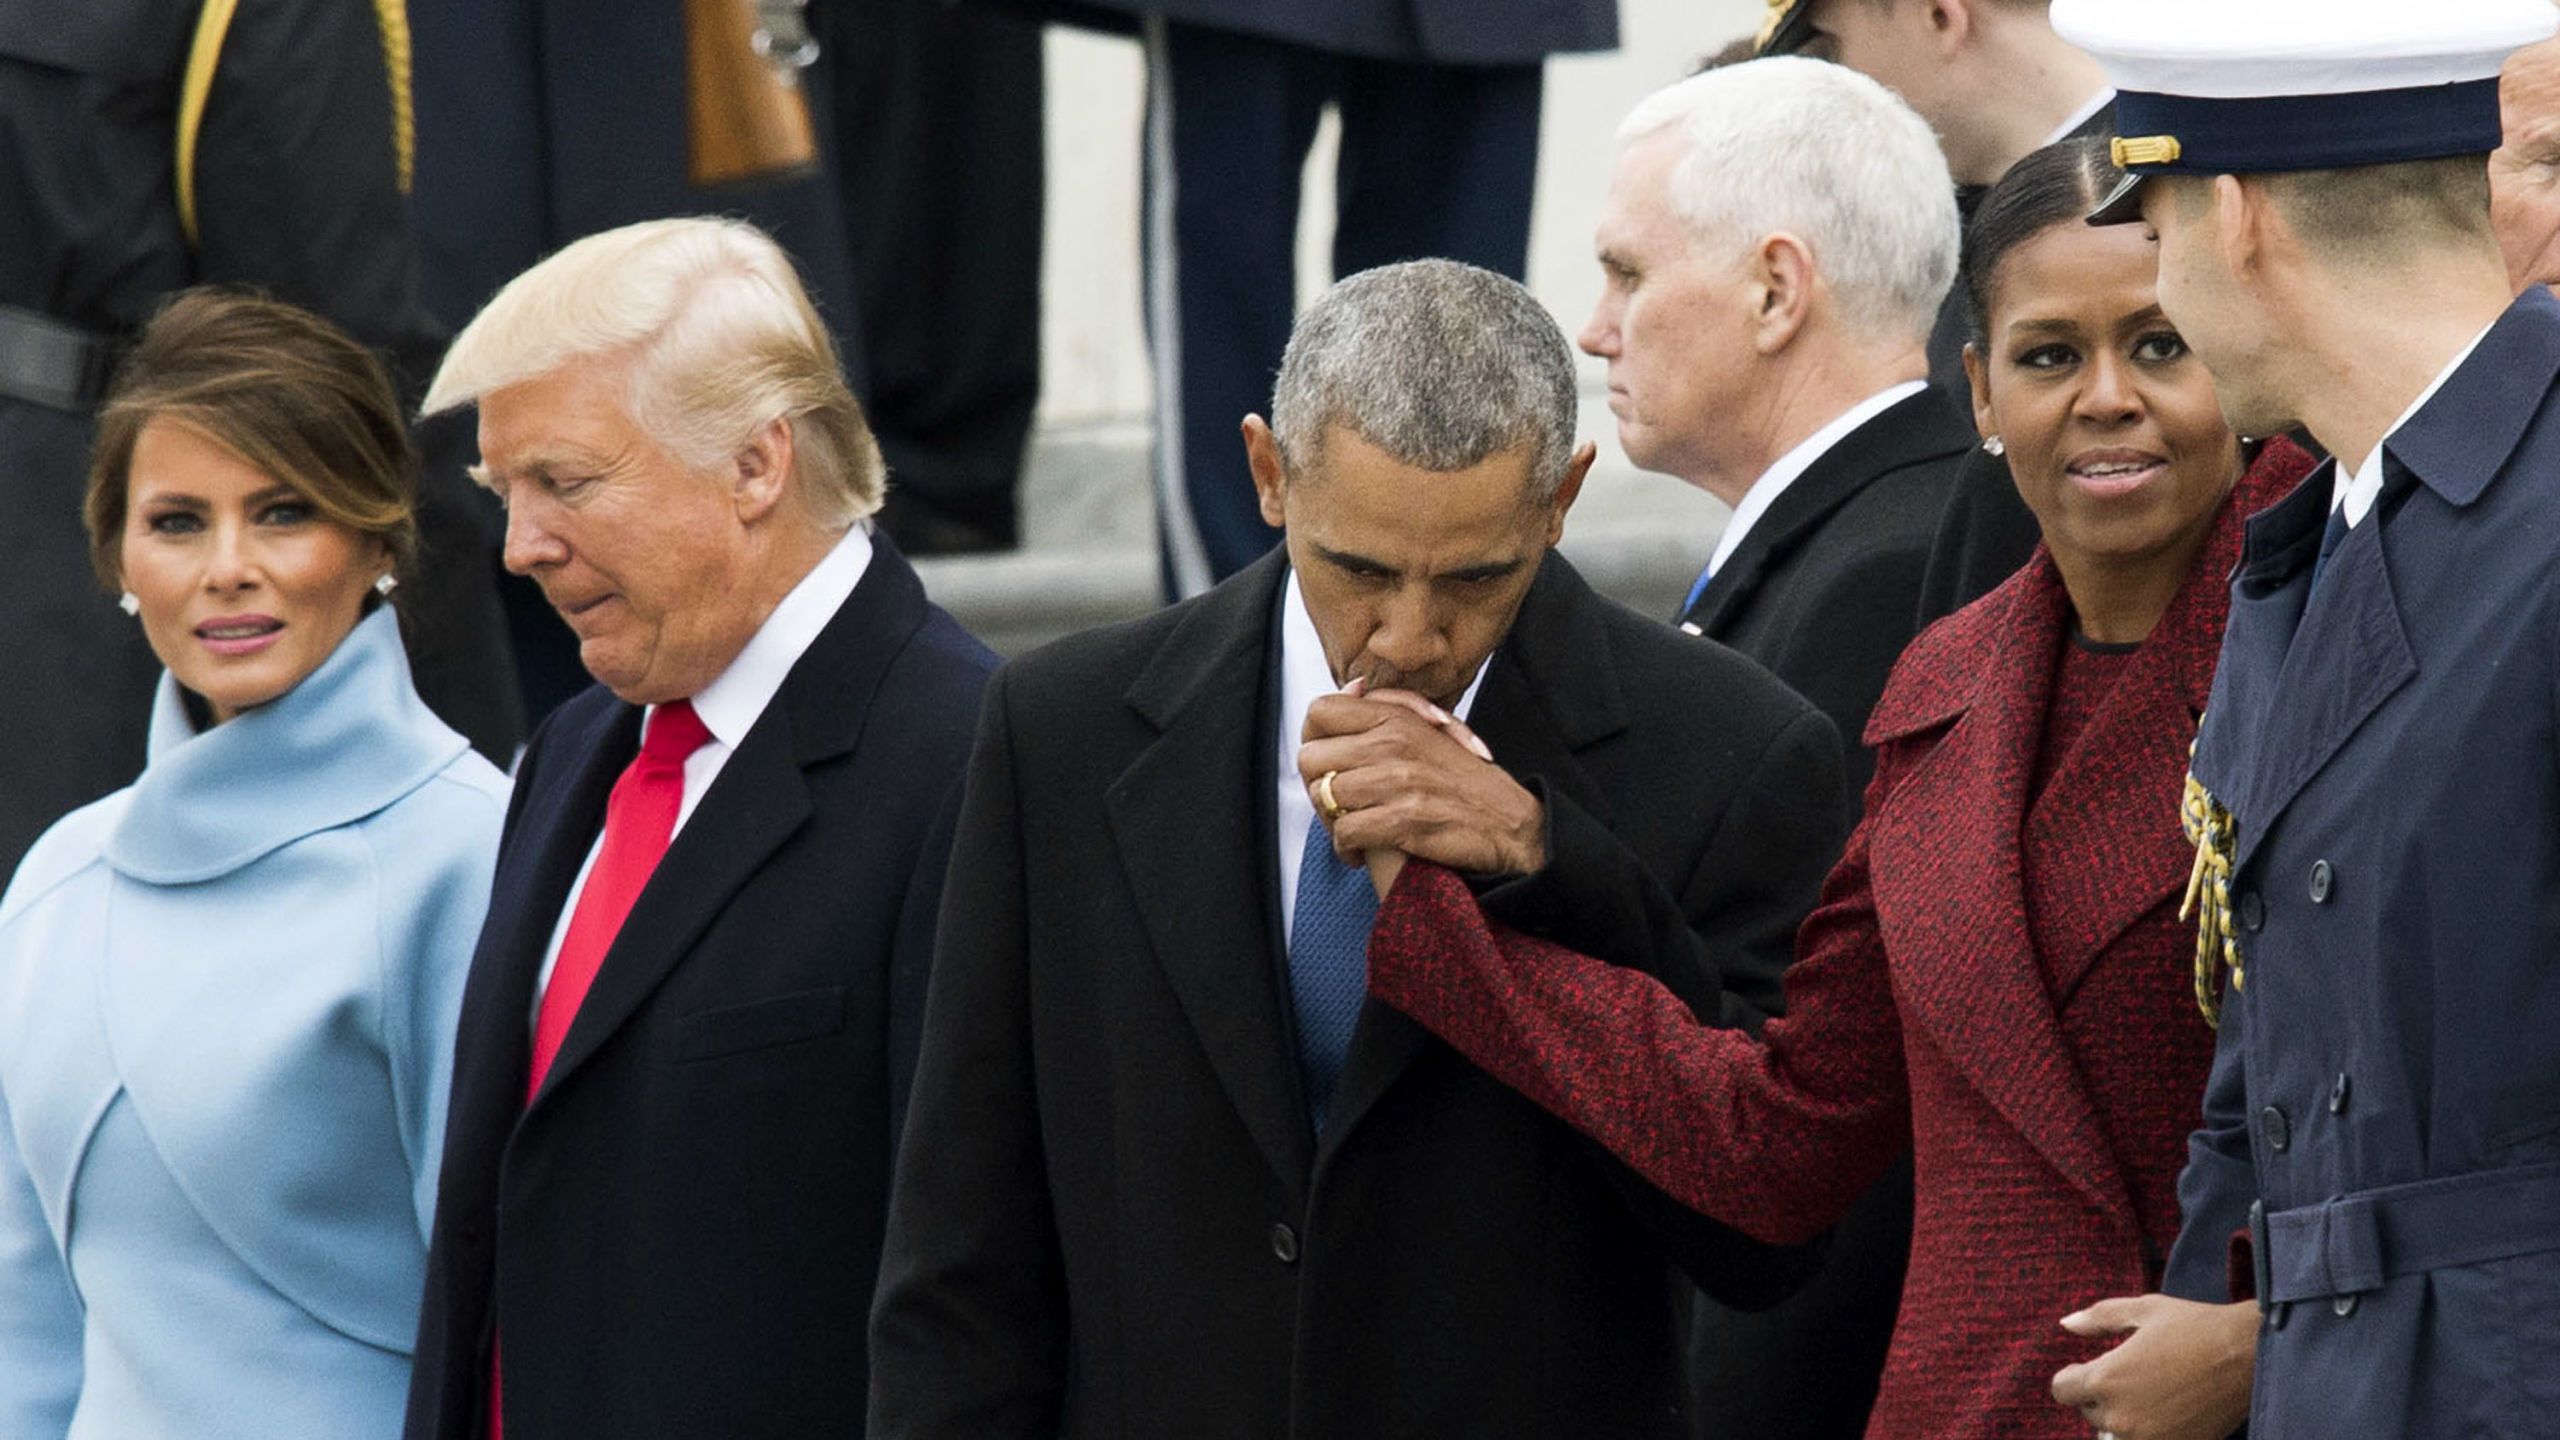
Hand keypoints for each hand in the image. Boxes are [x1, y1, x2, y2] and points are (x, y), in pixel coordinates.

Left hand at [1299, 684, 1542, 878]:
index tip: (1327, 762)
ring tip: (1348, 831)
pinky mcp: (1404, 819)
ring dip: (1330, 821)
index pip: (1320, 711)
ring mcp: (1398, 781)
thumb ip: (1390, 710)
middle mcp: (1392, 743)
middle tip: (1334, 805)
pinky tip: (1358, 852)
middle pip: (1310, 758)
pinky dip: (1346, 847)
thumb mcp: (1430, 730)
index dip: (1313, 738)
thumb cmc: (1466, 782)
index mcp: (1395, 718)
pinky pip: (1346, 831)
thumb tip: (1353, 690)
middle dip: (1315, 786)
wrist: (1511, 824)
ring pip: (1325, 796)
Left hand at [2050, 1295, 2255, 1439]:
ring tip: (2152, 1392)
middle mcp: (2120, 1415)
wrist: (2250, 1356)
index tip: (2090, 1367)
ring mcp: (2149, 1438)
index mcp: (2105, 1379)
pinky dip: (2151, 1430)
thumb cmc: (2195, 1327)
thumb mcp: (2143, 1310)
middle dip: (2101, 1395)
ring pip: (2116, 1432)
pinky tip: (2171, 1409)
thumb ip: (2099, 1318)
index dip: (2073, 1376)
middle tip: (2132, 1375)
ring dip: (2125, 1415)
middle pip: (2089, 1412)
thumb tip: (2066, 1325)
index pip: (2062, 1390)